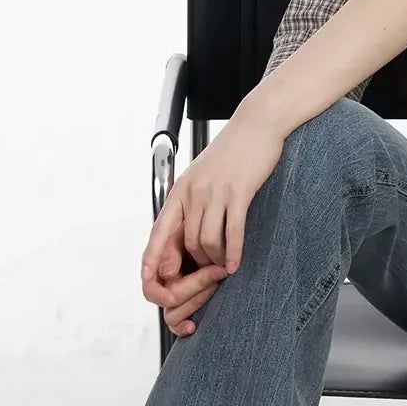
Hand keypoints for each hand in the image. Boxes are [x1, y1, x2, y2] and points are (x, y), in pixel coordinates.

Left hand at [141, 105, 285, 332]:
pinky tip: (234, 265)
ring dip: (215, 260)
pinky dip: (233, 253)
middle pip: (188, 242)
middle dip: (197, 264)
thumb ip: (192, 202)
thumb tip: (188, 233)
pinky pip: (232, 232)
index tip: (150, 280)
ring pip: (208, 241)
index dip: (153, 258)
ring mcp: (215, 193)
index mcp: (181, 190)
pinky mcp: (238, 193)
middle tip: (207, 273)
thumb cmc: (232, 152)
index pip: (161, 230)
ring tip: (222, 267)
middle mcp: (193, 193)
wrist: (256, 125)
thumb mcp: (203, 176)